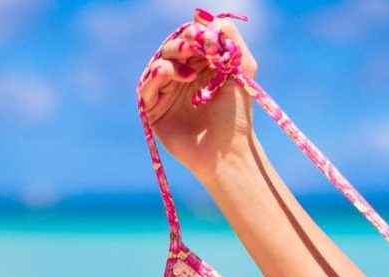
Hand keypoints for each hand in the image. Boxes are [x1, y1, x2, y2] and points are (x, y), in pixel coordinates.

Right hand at [139, 10, 257, 181]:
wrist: (227, 150)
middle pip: (171, 49)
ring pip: (157, 65)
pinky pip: (146, 89)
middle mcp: (181, 77)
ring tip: (184, 71)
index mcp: (201, 66)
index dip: (194, 34)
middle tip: (192, 49)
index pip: (190, 39)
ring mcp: (166, 94)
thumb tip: (200, 14)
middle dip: (180, 45)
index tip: (202, 36)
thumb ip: (228, 37)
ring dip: (169, 60)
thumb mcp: (242, 67)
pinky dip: (153, 78)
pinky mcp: (153, 112)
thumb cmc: (237, 114)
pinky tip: (163, 72)